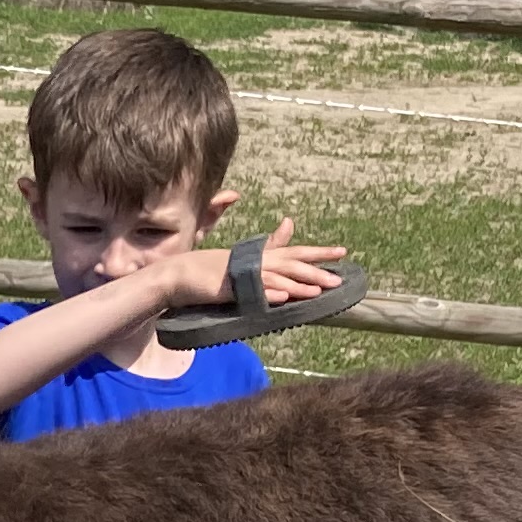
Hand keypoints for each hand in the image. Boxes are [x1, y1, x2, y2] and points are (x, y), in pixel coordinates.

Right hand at [176, 220, 349, 308]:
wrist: (179, 274)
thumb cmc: (212, 268)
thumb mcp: (244, 257)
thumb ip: (269, 245)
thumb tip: (289, 223)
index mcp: (261, 255)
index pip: (295, 252)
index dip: (319, 252)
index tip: (342, 252)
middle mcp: (255, 262)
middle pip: (291, 264)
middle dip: (316, 271)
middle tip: (339, 279)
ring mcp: (242, 275)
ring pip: (275, 279)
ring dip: (297, 285)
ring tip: (318, 291)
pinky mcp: (228, 289)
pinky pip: (251, 292)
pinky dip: (268, 294)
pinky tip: (284, 298)